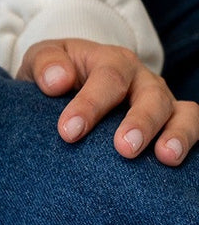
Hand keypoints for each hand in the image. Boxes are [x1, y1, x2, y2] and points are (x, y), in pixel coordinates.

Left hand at [17, 39, 198, 165]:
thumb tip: (57, 81)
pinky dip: (191, 141)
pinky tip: (178, 164)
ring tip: (167, 157)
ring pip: (180, 112)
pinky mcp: (170, 120)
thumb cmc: (54, 74)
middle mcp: (140, 78)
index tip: (69, 132)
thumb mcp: (40, 60)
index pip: (106, 78)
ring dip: (176, 134)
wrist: (66, 81)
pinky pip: (192, 125)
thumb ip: (45, 64)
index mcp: (109, 60)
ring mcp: (159, 100)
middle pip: (150, 95)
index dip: (90, 104)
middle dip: (140, 122)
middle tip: (124, 149)